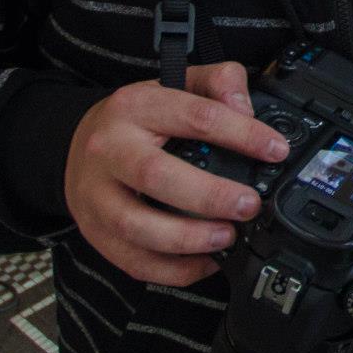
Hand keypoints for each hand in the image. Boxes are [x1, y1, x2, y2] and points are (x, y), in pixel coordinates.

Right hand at [64, 61, 289, 285]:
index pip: (194, 116)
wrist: (77, 144)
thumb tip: (246, 110)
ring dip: (188, 238)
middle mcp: (110, 150)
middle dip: (210, 196)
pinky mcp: (95, 232)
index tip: (275, 151)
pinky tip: (205, 261)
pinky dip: (173, 269)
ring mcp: (97, 195)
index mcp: (135, 107)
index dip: (241, 135)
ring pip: (136, 225)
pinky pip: (132, 260)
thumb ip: (218, 83)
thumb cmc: (136, 120)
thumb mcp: (175, 84)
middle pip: (155, 175)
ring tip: (226, 236)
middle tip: (249, 205)